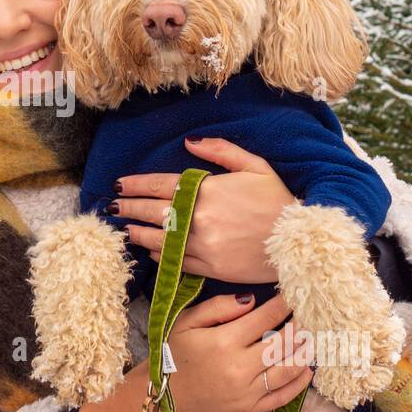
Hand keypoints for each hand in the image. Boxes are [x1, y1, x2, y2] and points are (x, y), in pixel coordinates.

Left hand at [111, 137, 295, 281]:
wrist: (299, 242)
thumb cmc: (278, 200)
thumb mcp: (255, 166)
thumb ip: (220, 151)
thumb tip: (188, 142)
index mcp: (208, 191)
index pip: (160, 185)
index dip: (136, 185)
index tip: (119, 185)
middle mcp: (200, 219)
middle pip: (152, 212)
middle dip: (128, 208)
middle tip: (112, 207)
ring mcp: (203, 246)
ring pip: (159, 240)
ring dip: (138, 234)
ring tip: (125, 229)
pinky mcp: (210, 269)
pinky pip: (175, 262)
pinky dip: (159, 255)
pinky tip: (150, 250)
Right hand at [164, 293, 312, 411]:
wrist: (162, 400)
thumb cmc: (171, 355)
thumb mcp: (186, 322)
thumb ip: (218, 307)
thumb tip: (252, 300)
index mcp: (224, 341)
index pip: (266, 318)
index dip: (283, 305)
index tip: (293, 295)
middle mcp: (240, 367)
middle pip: (283, 343)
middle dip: (300, 326)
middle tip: (310, 315)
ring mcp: (247, 392)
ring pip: (288, 370)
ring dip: (305, 353)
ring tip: (313, 339)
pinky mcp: (250, 410)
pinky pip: (282, 396)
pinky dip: (299, 383)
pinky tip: (307, 369)